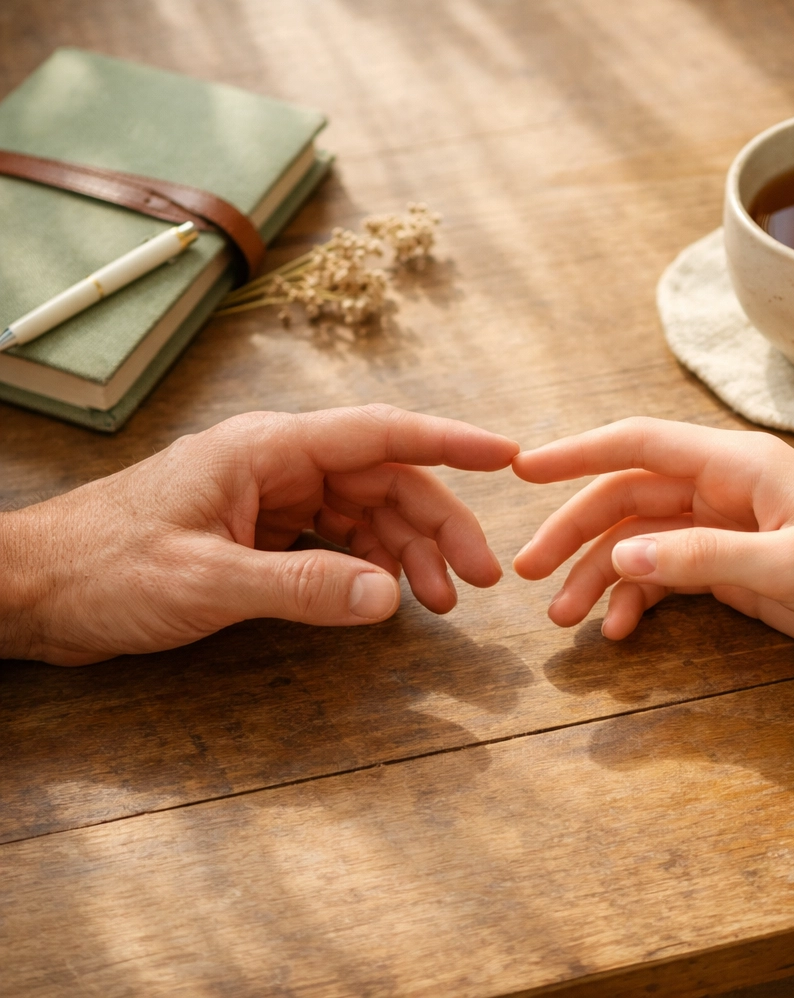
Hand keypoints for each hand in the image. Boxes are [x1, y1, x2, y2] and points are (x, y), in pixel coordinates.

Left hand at [0, 404, 517, 664]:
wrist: (35, 589)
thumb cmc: (104, 570)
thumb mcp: (206, 581)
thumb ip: (302, 586)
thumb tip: (389, 596)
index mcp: (268, 448)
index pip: (378, 434)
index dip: (449, 441)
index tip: (506, 455)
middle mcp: (279, 463)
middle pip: (384, 480)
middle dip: (438, 525)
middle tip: (478, 578)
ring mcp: (272, 497)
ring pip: (366, 513)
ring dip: (409, 552)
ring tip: (442, 600)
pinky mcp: (262, 531)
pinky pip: (336, 540)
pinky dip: (370, 566)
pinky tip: (389, 595)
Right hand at [513, 418, 793, 673]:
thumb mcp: (793, 564)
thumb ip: (704, 557)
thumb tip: (621, 555)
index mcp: (735, 466)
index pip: (637, 445)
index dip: (575, 453)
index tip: (523, 470)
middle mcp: (720, 491)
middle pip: (626, 499)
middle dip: (574, 533)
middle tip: (528, 573)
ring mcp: (724, 531)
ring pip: (640, 543)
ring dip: (599, 575)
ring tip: (564, 617)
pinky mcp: (733, 570)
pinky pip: (667, 577)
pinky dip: (638, 600)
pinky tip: (620, 629)